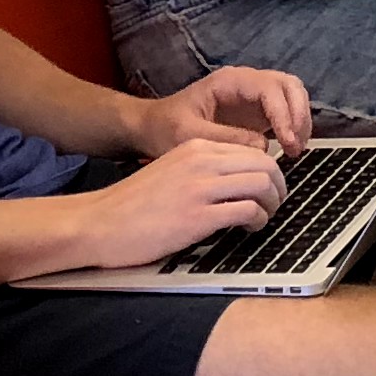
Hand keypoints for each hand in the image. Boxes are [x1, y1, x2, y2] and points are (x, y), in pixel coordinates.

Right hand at [71, 135, 287, 269]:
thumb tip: (237, 181)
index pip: (252, 149)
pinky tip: (249, 228)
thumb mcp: (170, 172)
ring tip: (264, 217)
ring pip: (263, 183)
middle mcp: (201, 161)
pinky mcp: (197, 216)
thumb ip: (202, 170)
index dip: (269, 170)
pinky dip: (258, 220)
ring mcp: (200, 188)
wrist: (96, 224)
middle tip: (275, 203)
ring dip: (272, 204)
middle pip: (265, 163)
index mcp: (195, 147)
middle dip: (279, 186)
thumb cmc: (130, 206)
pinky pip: (248, 210)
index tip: (267, 187)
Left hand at [131, 62, 310, 157]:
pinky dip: (294, 128)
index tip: (286, 141)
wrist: (151, 128)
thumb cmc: (165, 127)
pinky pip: (285, 112)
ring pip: (292, 96)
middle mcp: (245, 83)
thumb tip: (262, 146)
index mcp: (229, 81)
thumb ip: (225, 138)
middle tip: (295, 147)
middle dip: (298, 115)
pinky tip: (289, 150)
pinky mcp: (255, 113)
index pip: (269, 88)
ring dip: (300, 120)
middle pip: (289, 86)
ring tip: (295, 150)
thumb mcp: (188, 134)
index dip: (283, 113)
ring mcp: (252, 97)